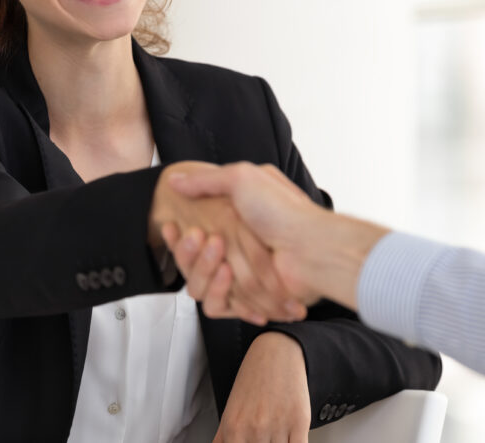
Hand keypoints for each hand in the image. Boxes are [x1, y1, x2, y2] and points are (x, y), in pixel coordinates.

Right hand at [151, 161, 300, 323]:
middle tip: (196, 237)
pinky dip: (221, 293)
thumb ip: (207, 180)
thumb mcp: (243, 178)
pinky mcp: (250, 298)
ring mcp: (243, 274)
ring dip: (204, 269)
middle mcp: (237, 248)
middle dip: (189, 252)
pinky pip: (221, 305)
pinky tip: (226, 275)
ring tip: (219, 256)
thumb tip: (177, 181)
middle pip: (193, 261)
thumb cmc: (283, 211)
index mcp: (235, 221)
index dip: (180, 234)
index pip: (194, 232)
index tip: (173, 226)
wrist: (311, 247)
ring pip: (201, 285)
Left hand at [214, 332, 310, 442]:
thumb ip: (222, 439)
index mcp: (233, 429)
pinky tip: (290, 440)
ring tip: (275, 436)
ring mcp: (277, 426)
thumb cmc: (254, 379)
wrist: (278, 352)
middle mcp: (254, 429)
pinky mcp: (299, 423)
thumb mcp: (231, 410)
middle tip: (264, 438)